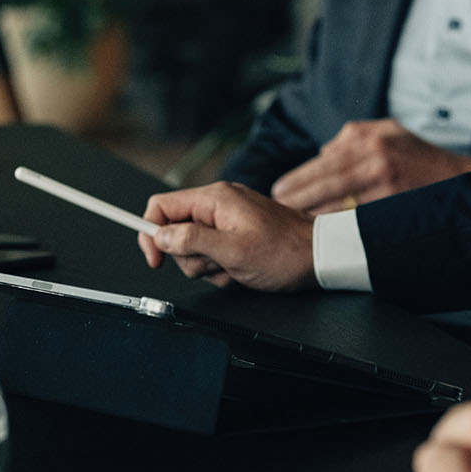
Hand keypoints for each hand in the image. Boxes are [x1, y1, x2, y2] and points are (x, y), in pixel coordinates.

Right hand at [139, 182, 317, 290]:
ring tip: (236, 269)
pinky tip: (242, 271)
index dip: (150, 233)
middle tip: (218, 265)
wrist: (320, 257)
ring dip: (210, 267)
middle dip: (191, 258)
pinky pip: (213, 256)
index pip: (161, 207)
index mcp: (214, 199)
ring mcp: (227, 220)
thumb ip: (191, 241)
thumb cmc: (284, 252)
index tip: (156, 260)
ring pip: (194, 250)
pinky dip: (223, 269)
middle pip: (175, 234)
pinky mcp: (236, 235)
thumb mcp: (232, 251)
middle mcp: (217, 205)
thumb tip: (159, 236)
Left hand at [270, 119, 470, 210]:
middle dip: (296, 199)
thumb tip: (322, 153)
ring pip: (336, 204)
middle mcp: (373, 160)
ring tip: (291, 225)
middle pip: (323, 184)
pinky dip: (335, 228)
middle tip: (278, 210)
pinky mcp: (391, 208)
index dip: (297, 180)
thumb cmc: (422, 157)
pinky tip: (321, 236)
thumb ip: (352, 137)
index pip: (322, 162)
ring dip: (311, 217)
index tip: (280, 192)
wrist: (463, 181)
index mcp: (368, 139)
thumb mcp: (389, 131)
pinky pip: (354, 221)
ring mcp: (384, 186)